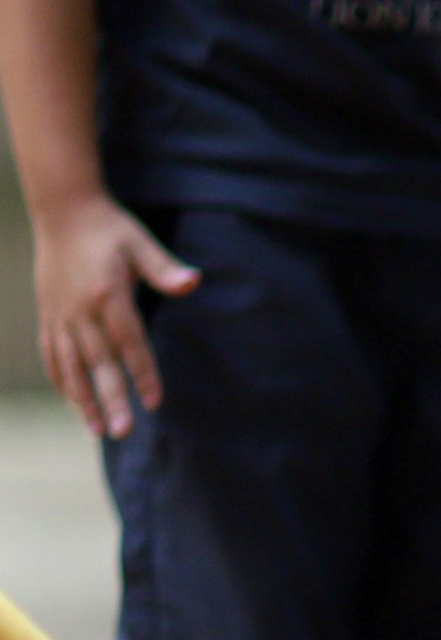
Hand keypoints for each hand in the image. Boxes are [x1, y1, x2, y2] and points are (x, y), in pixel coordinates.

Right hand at [32, 192, 200, 438]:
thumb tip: (193, 282)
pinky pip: (52, 353)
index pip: (130, 342)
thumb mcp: (140, 242)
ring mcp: (59, 313)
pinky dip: (61, 379)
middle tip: (123, 431)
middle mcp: (80, 309)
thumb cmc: (110, 228)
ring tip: (97, 430)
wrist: (62, 209)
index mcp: (107, 294)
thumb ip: (165, 268)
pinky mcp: (47, 313)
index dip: (143, 373)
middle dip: (111, 399)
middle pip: (98, 363)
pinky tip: (73, 402)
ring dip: (82, 399)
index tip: (155, 402)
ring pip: (70, 365)